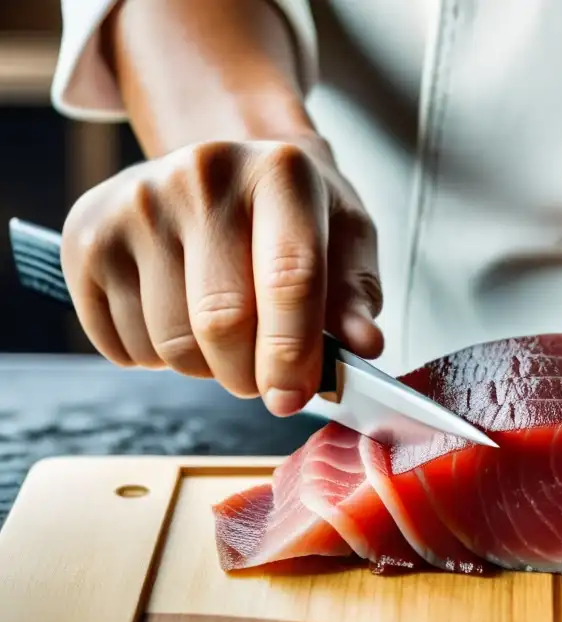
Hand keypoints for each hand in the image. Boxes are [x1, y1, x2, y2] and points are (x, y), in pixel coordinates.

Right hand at [60, 136, 382, 416]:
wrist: (229, 172)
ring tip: (223, 339)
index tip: (293, 397)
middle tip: (264, 380)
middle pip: (222, 321)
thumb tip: (363, 347)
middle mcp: (202, 174)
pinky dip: (156, 360)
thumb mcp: (345, 241)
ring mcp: (136, 202)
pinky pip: (122, 345)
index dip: (293, 353)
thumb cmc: (297, 217)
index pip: (288, 278)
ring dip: (204, 369)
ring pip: (170, 344)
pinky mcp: (87, 236)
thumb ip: (354, 298)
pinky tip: (178, 320)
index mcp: (280, 172)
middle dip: (249, 375)